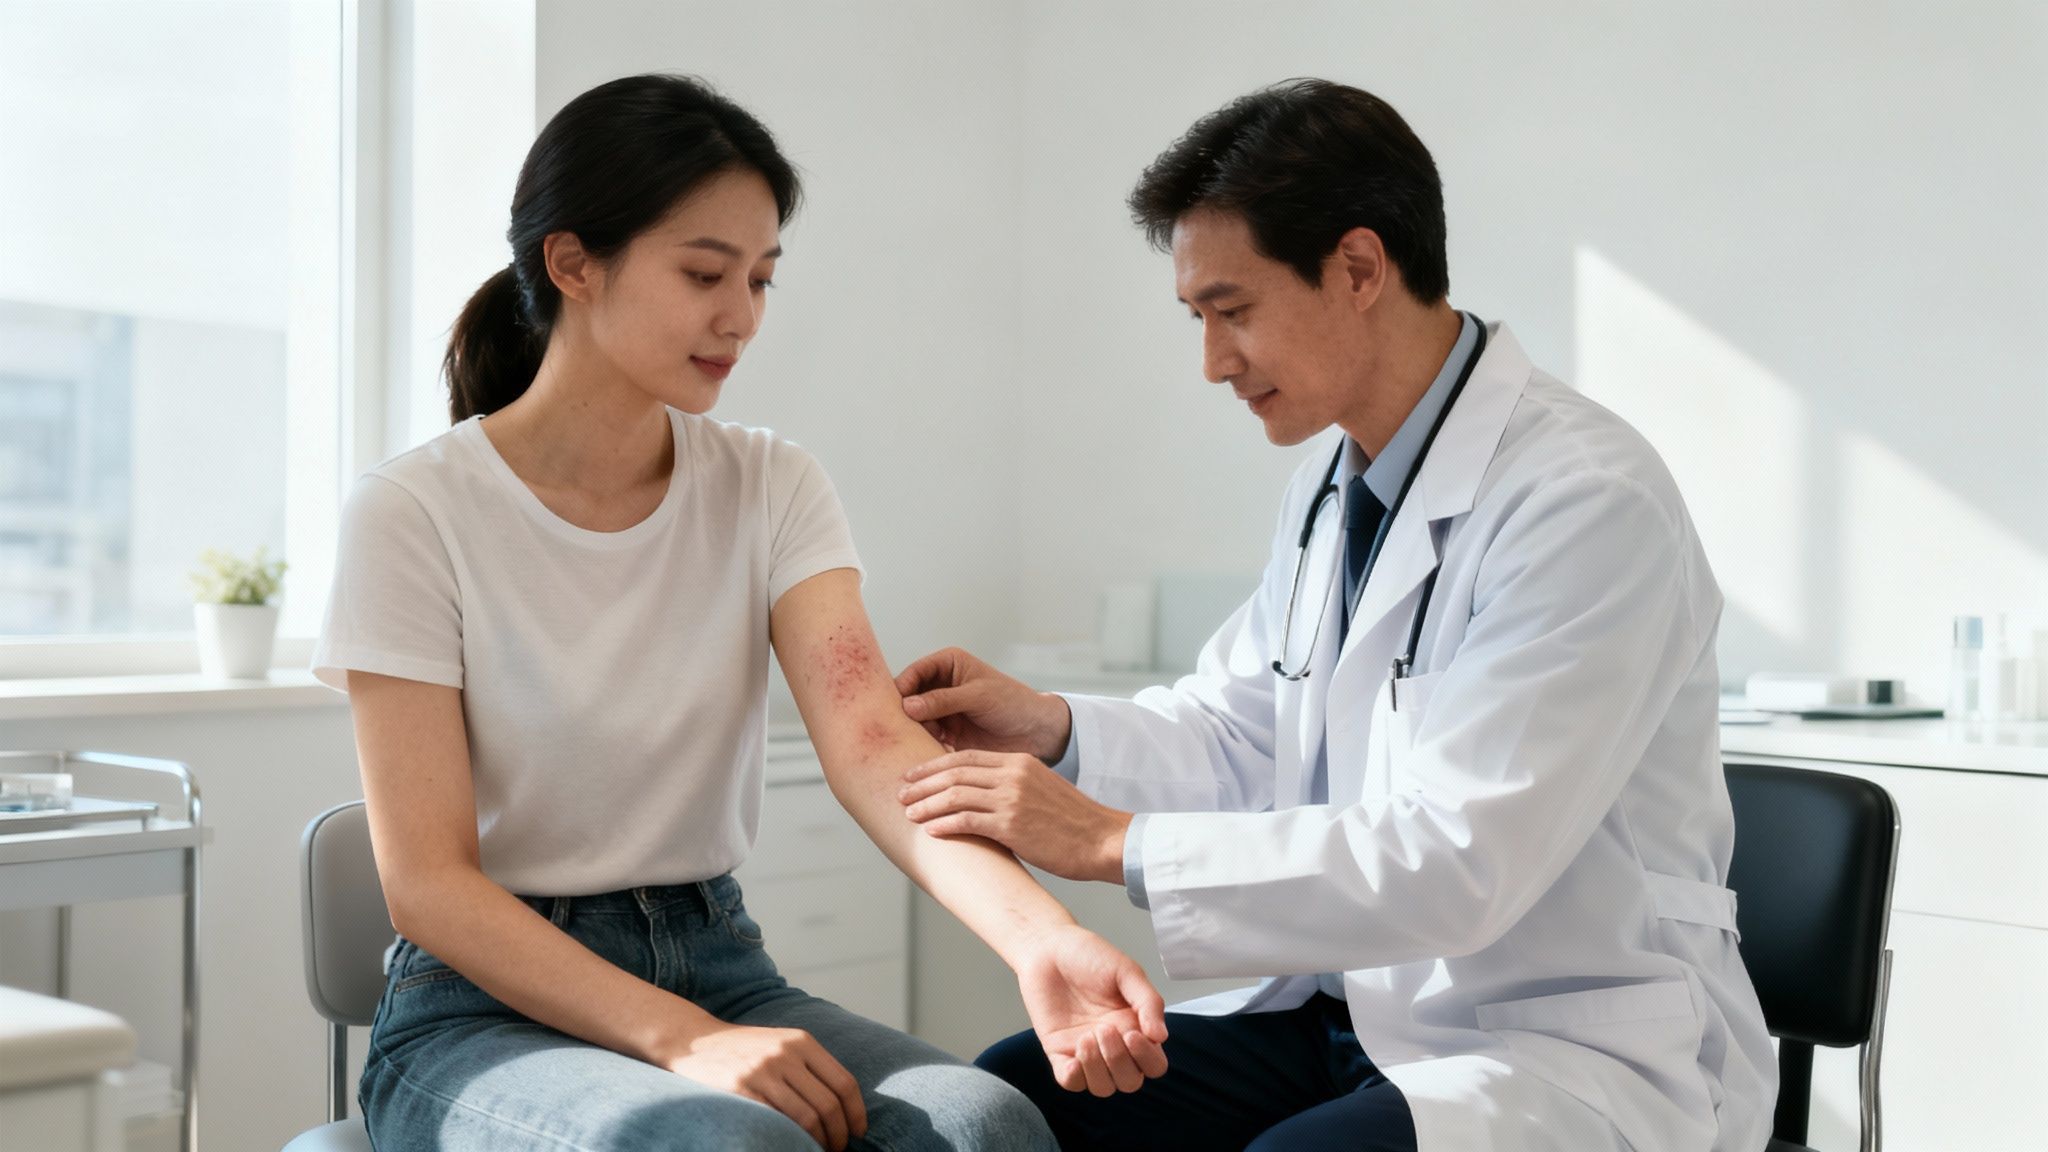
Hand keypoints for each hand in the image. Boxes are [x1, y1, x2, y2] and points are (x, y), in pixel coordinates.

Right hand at [657, 1022, 866, 1149]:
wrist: (695, 1041)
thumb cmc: (745, 1049)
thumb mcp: (783, 1044)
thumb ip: (811, 1067)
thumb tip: (843, 1105)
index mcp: (803, 1042)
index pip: (844, 1083)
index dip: (856, 1113)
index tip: (858, 1132)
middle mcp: (786, 1054)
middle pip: (829, 1105)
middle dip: (839, 1135)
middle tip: (837, 1149)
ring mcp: (763, 1071)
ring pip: (807, 1118)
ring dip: (818, 1142)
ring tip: (817, 1150)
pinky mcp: (741, 1089)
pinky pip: (777, 1121)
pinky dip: (791, 1139)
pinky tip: (792, 1144)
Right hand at [895, 647, 1071, 762]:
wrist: (1035, 732)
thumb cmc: (1013, 702)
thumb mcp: (978, 696)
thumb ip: (943, 700)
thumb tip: (908, 705)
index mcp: (947, 664)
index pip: (914, 673)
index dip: (903, 688)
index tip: (898, 708)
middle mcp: (940, 685)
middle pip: (908, 697)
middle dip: (904, 713)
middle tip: (902, 729)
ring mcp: (941, 710)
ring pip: (913, 720)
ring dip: (914, 731)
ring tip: (923, 741)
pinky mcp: (945, 732)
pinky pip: (924, 737)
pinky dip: (923, 744)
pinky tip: (930, 750)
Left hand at [900, 750, 1131, 883]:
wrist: (1102, 839)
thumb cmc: (1073, 822)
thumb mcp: (1042, 789)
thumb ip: (1011, 787)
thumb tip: (979, 801)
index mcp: (1019, 762)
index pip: (966, 756)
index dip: (934, 764)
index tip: (913, 773)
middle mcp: (1013, 774)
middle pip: (954, 771)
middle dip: (922, 782)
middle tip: (900, 792)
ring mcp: (1011, 798)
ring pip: (955, 795)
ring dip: (927, 804)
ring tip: (908, 813)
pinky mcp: (1012, 825)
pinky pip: (967, 821)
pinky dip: (944, 824)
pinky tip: (930, 830)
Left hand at [1017, 924, 1169, 1095]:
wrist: (1048, 947)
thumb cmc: (1089, 955)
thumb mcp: (1126, 971)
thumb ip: (1147, 1001)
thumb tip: (1161, 1036)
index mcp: (1135, 1026)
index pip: (1153, 1064)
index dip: (1147, 1058)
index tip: (1132, 1033)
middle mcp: (1114, 1044)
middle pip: (1130, 1081)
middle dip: (1120, 1062)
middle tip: (1104, 1029)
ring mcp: (1086, 1051)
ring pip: (1103, 1087)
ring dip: (1097, 1069)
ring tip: (1085, 1037)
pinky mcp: (1059, 1051)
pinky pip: (1070, 1082)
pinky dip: (1074, 1077)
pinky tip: (1072, 1056)